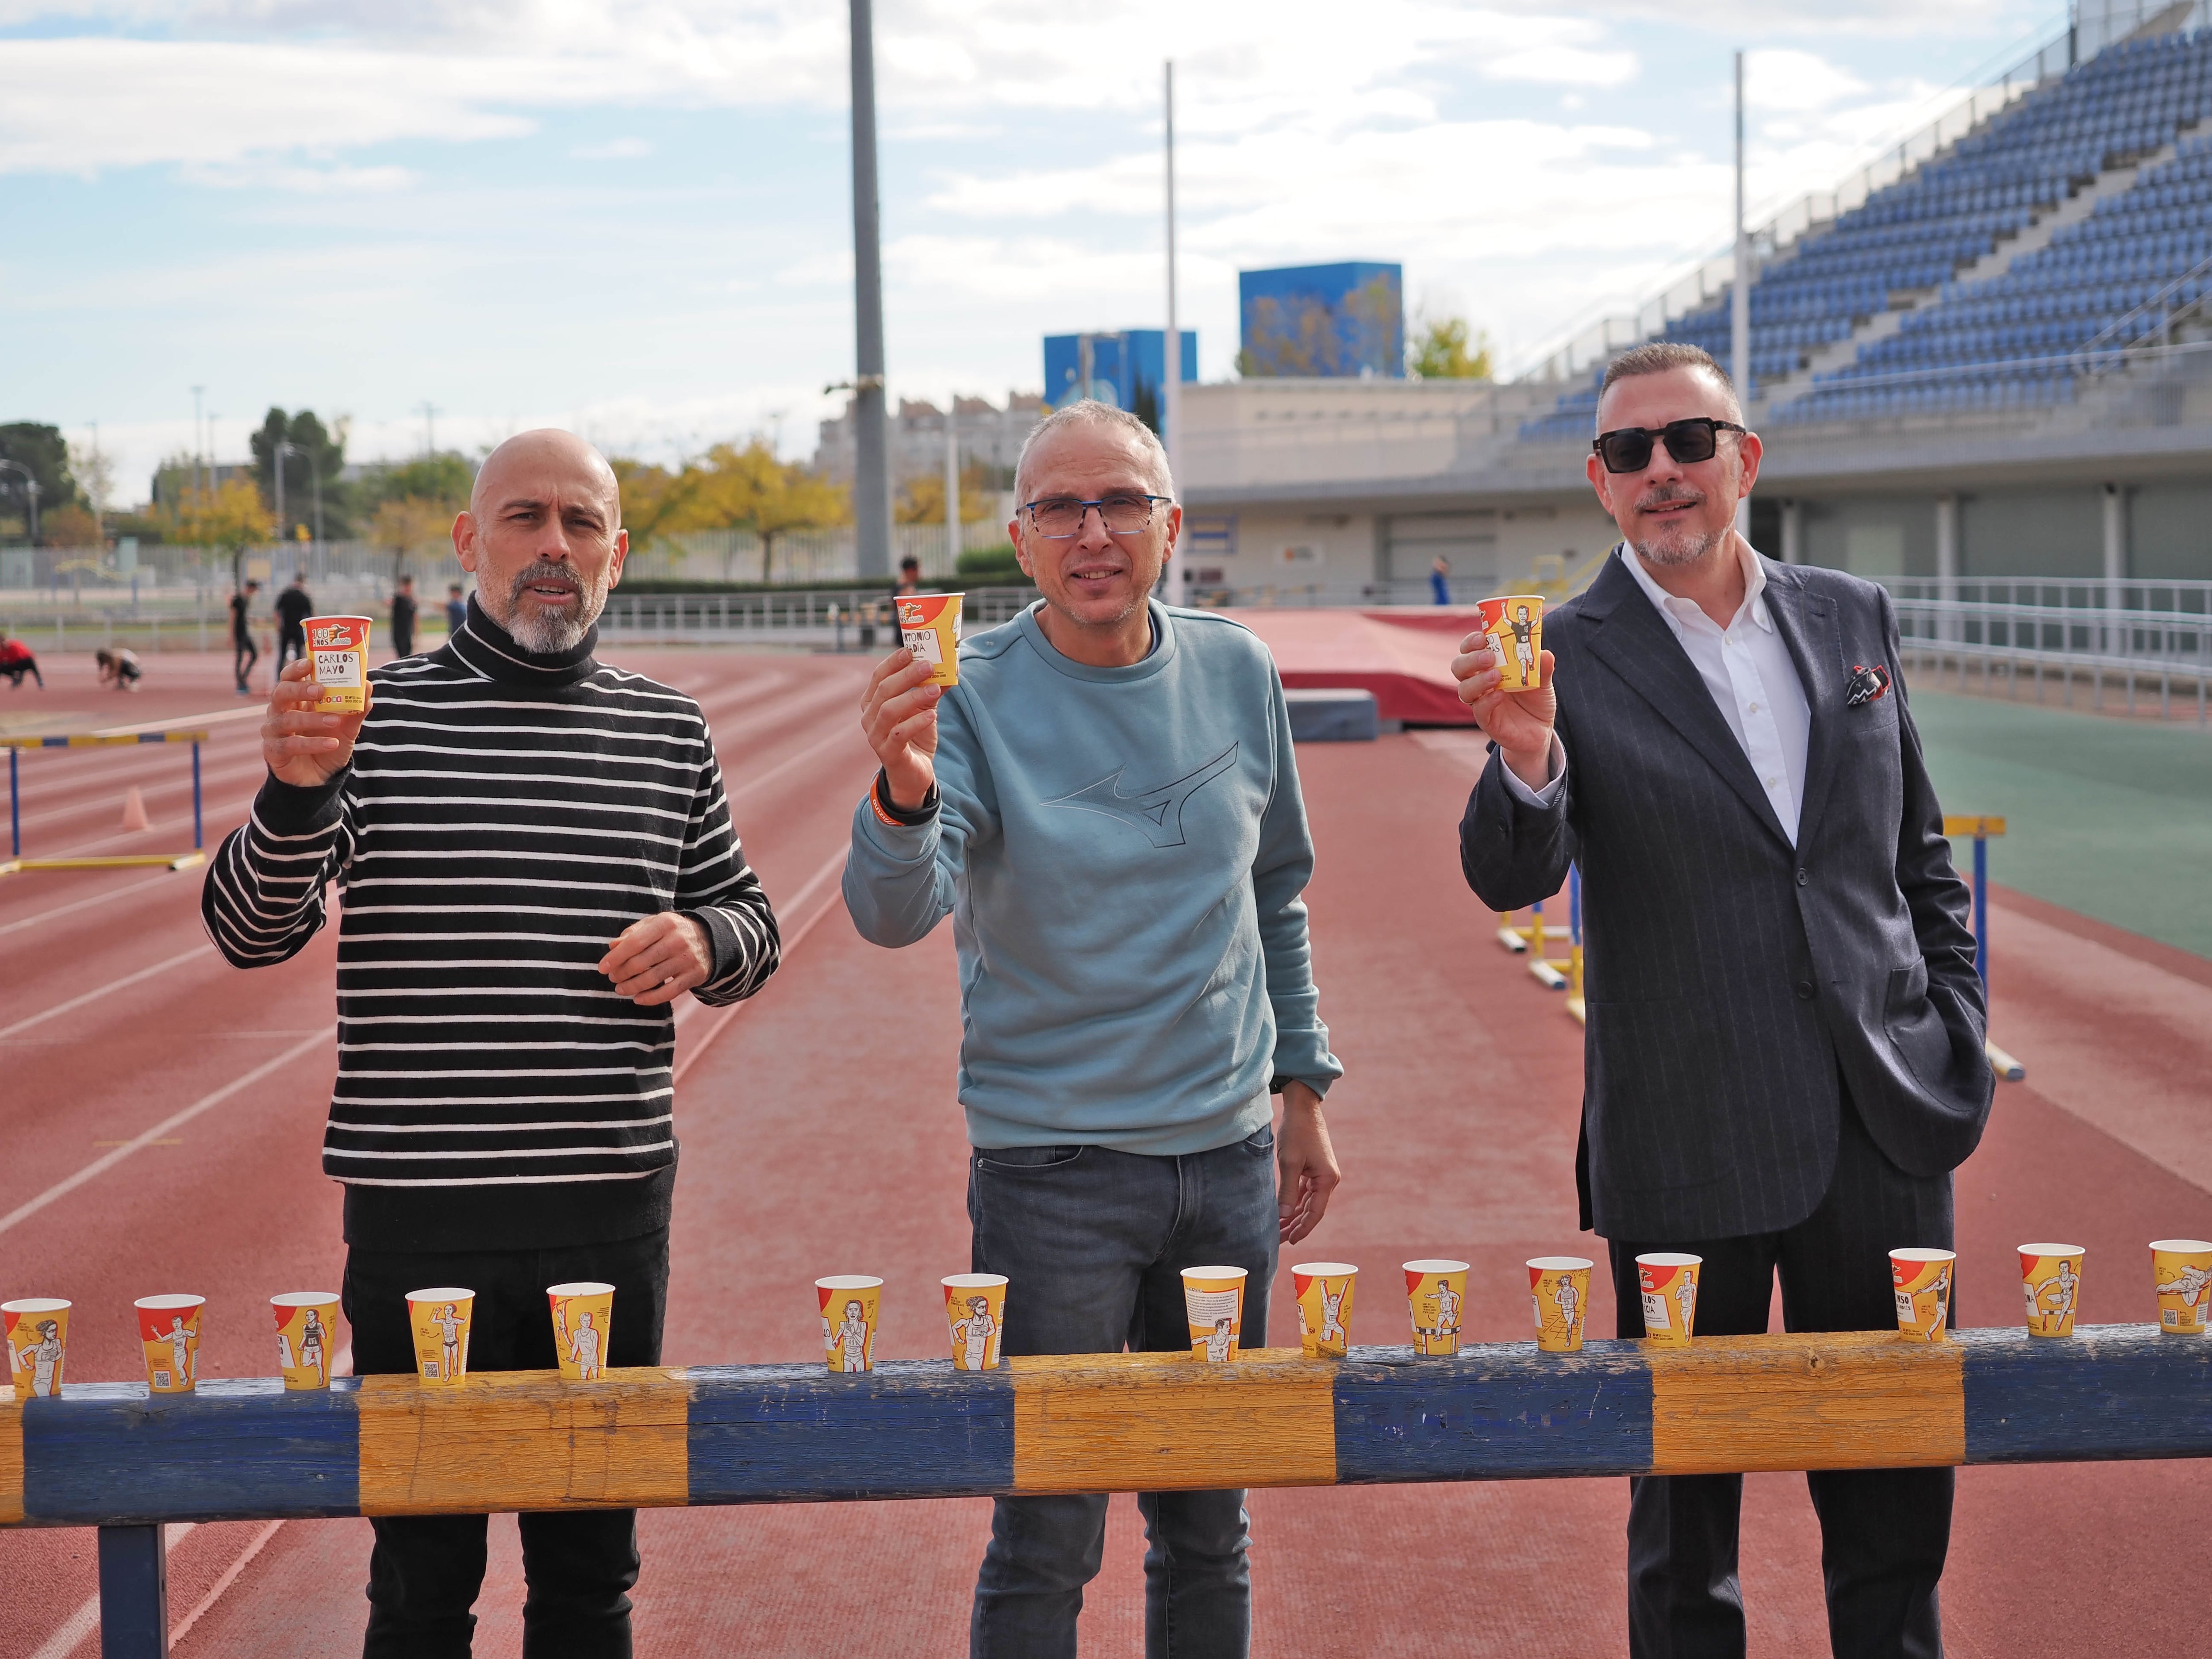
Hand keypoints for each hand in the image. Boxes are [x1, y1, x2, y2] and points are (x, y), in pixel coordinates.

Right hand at [261, 657, 368, 787]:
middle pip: (281, 693)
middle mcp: (280, 711)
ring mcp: (274, 731)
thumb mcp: (348, 727)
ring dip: (312, 719)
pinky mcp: (274, 751)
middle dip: (299, 689)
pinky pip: (290, 745)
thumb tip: (367, 685)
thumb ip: (356, 708)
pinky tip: (332, 744)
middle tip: (320, 690)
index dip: (296, 669)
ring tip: (335, 721)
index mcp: (296, 700)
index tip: (310, 663)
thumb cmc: (330, 744)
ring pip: (286, 720)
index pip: (289, 677)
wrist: (321, 778)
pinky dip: (312, 744)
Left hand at [599, 912, 712, 1005]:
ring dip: (632, 987)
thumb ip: (633, 933)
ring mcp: (688, 959)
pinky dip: (651, 999)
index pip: (635, 942)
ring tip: (620, 989)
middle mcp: (678, 940)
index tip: (602, 968)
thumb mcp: (654, 924)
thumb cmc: (673, 931)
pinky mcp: (695, 975)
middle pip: (641, 962)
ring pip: (653, 979)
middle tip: (613, 978)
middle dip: (622, 973)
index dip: (616, 957)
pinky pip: (669, 992)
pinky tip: (638, 999)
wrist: (710, 939)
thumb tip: (612, 947)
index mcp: (665, 923)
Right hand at [861, 647, 940, 810]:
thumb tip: (951, 669)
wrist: (912, 775)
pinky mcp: (888, 753)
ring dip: (913, 697)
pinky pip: (898, 735)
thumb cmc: (915, 737)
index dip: (892, 662)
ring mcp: (875, 736)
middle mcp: (869, 718)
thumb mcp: (924, 710)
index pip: (879, 677)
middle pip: (884, 690)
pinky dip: (915, 723)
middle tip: (928, 665)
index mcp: (873, 702)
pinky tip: (932, 716)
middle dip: (906, 675)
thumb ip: (931, 691)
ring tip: (934, 689)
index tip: (910, 650)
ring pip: (889, 711)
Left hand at [1276, 1082, 1340, 1245]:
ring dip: (1293, 1215)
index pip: (1315, 1213)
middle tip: (1278, 1240)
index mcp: (1327, 1179)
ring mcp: (1321, 1175)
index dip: (1303, 1229)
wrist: (1302, 1108)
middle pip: (1311, 1210)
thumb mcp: (1290, 1162)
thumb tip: (1284, 1215)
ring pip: (1306, 1202)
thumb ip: (1287, 1190)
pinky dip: (1294, 1202)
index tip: (1291, 1241)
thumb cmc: (1297, 1132)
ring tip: (1278, 1231)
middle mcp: (1328, 1179)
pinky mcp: (1313, 1169)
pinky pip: (1304, 1192)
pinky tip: (1283, 1213)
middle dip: (1295, 1225)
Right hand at [1450, 634, 1556, 791]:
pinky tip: (1500, 695)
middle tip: (1489, 656)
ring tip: (1496, 675)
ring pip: (1464, 689)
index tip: (1483, 636)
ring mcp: (1481, 702)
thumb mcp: (1543, 681)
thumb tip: (1544, 653)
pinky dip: (1487, 701)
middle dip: (1470, 659)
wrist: (1540, 730)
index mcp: (1489, 667)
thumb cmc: (1535, 700)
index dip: (1471, 642)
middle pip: (1459, 667)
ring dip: (1477, 680)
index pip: (1470, 650)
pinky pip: (1479, 710)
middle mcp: (1479, 683)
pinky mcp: (1487, 721)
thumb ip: (1542, 667)